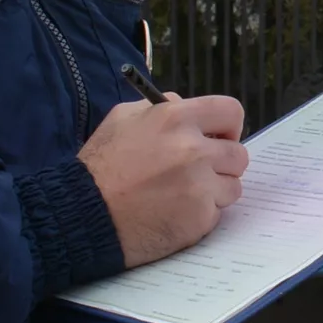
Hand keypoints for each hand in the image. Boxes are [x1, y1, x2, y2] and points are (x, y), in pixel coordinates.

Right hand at [78, 94, 249, 267]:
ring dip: (214, 191)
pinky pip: (217, 212)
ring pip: (232, 186)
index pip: (231, 112)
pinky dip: (201, 214)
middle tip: (199, 172)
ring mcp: (198, 185)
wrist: (83, 213)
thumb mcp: (123, 118)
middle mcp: (192, 150)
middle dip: (222, 164)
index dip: (228, 127)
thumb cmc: (101, 165)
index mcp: (175, 118)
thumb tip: (188, 106)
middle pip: (238, 154)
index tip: (219, 138)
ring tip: (182, 194)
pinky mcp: (199, 217)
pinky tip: (174, 213)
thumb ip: (162, 107)